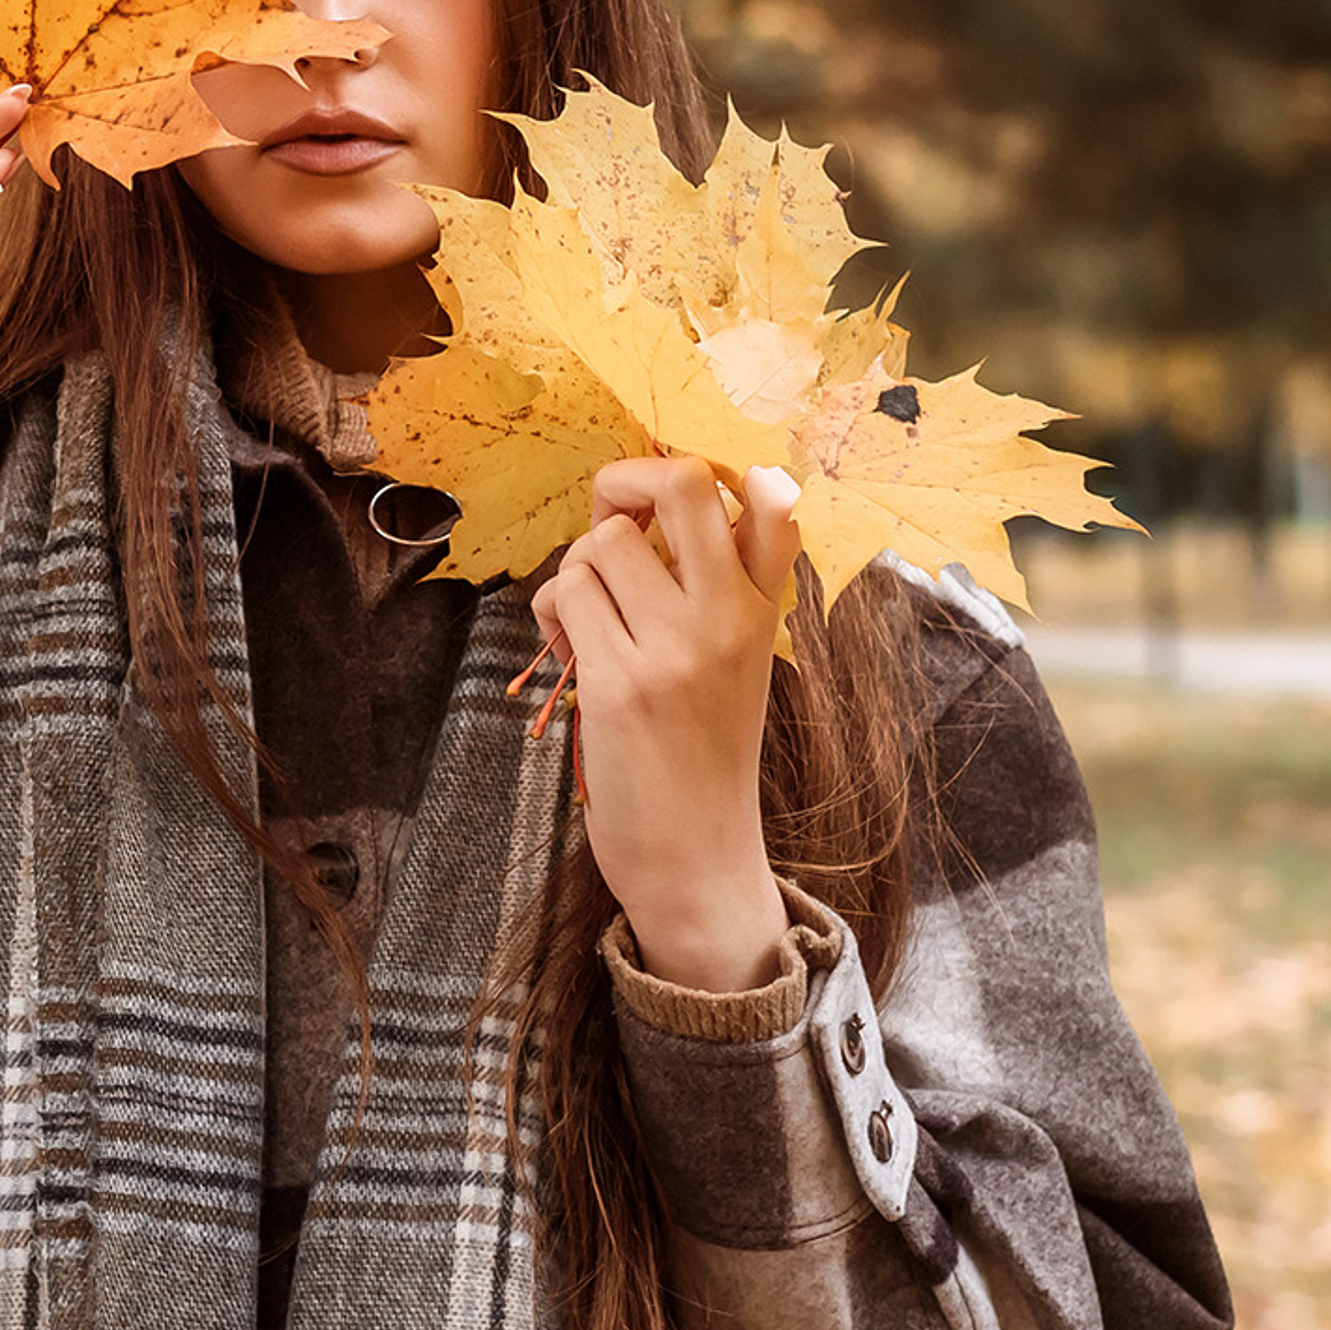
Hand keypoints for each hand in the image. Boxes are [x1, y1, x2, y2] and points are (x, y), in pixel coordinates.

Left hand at [529, 457, 803, 993]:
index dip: (716, 473)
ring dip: (578, 570)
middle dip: (626, 479)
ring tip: (592, 616)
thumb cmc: (703, 752)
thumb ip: (712, 585)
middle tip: (614, 515)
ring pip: (599, 543)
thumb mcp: (735, 660)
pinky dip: (556, 613)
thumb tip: (639, 504)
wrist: (699, 857)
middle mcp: (728, 619)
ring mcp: (675, 650)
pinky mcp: (620, 683)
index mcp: (764, 610)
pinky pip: (566, 595)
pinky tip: (574, 650)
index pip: (774, 501)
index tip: (676, 507)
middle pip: (680, 483)